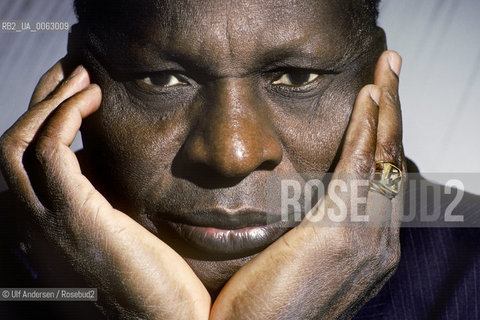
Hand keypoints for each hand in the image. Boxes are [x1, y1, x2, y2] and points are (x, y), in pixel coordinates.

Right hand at [0, 61, 209, 318]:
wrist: (161, 318)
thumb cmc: (150, 276)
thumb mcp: (117, 227)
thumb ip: (99, 196)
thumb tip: (101, 160)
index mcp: (47, 221)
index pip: (24, 158)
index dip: (41, 116)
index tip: (71, 89)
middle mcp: (36, 220)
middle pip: (12, 145)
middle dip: (39, 101)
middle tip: (73, 72)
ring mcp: (50, 220)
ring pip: (21, 144)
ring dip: (50, 101)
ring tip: (84, 77)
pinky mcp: (76, 217)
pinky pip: (52, 151)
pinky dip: (66, 116)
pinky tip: (94, 99)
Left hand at [210, 51, 404, 318]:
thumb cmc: (266, 306)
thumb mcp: (297, 262)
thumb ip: (310, 233)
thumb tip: (300, 204)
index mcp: (368, 248)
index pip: (382, 179)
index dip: (382, 136)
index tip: (376, 101)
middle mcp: (380, 242)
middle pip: (393, 161)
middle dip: (392, 112)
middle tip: (390, 70)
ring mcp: (368, 237)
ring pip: (385, 155)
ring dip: (385, 108)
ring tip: (385, 70)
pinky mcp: (342, 230)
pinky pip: (363, 164)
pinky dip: (368, 126)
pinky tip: (367, 96)